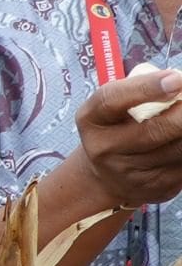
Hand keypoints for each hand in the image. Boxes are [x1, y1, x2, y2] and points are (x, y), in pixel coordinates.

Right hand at [66, 68, 181, 211]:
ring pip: (178, 150)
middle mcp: (105, 148)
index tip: (177, 79)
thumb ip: (141, 94)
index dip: (147, 88)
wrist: (106, 177)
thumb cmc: (117, 128)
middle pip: (154, 130)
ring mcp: (130, 172)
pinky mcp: (155, 186)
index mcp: (92, 120)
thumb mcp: (115, 109)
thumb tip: (180, 85)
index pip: (113, 100)